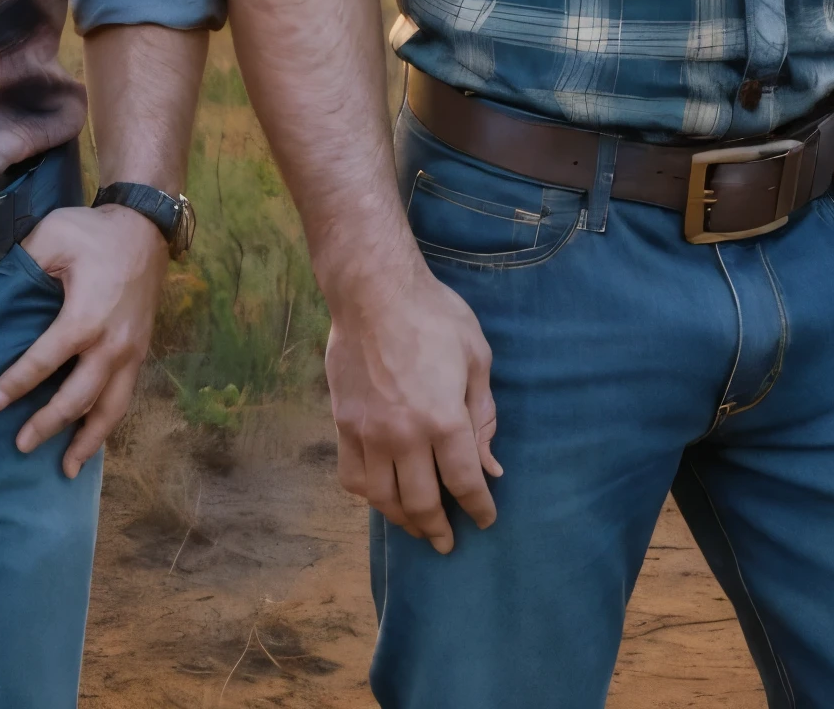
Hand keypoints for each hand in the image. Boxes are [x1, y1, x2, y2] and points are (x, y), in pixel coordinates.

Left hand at [0, 204, 166, 477]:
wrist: (146, 228)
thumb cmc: (95, 232)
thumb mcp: (53, 235)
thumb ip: (24, 264)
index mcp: (86, 317)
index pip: (45, 361)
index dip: (16, 384)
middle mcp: (112, 343)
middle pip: (78, 398)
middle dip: (48, 424)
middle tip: (20, 445)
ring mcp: (131, 352)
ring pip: (110, 409)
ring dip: (87, 440)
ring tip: (66, 468)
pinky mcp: (141, 352)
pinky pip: (125, 398)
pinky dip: (108, 423)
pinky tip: (92, 440)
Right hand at [325, 262, 499, 553]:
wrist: (373, 290)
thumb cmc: (433, 316)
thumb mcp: (475, 358)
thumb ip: (483, 416)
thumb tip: (491, 466)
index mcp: (443, 419)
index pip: (465, 483)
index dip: (479, 508)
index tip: (486, 520)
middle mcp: (404, 435)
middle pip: (422, 503)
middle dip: (439, 529)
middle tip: (448, 542)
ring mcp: (368, 432)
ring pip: (383, 498)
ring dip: (403, 520)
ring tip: (416, 526)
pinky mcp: (343, 422)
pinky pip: (352, 476)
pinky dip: (368, 495)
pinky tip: (381, 495)